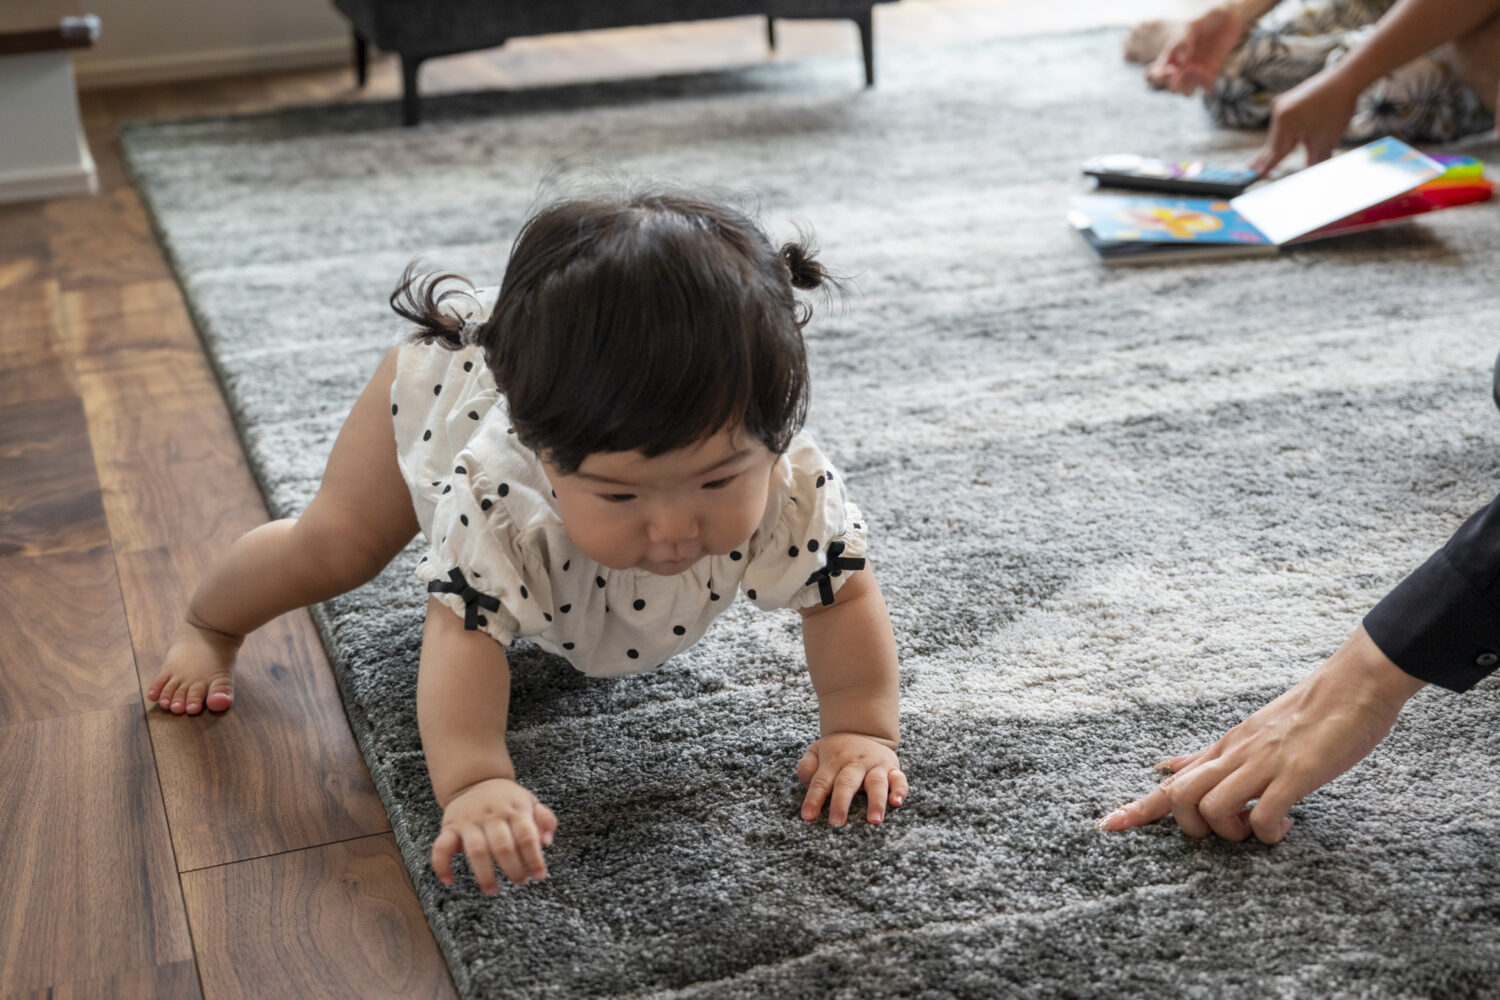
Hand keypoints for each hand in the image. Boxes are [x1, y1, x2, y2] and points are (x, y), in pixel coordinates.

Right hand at [431, 777, 557, 892]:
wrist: (475, 779)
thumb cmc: (508, 799)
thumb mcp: (531, 802)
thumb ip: (545, 819)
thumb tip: (547, 841)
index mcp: (515, 809)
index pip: (526, 836)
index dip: (534, 858)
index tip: (540, 875)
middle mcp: (492, 815)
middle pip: (503, 846)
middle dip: (513, 869)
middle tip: (520, 882)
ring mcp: (469, 821)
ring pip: (476, 850)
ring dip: (484, 874)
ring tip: (492, 890)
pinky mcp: (449, 827)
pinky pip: (441, 846)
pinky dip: (441, 865)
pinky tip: (449, 880)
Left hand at [797, 732, 907, 825]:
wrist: (863, 729)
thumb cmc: (837, 750)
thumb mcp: (816, 751)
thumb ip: (806, 767)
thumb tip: (807, 782)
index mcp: (834, 761)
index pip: (821, 781)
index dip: (814, 798)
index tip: (808, 817)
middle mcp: (855, 763)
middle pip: (847, 782)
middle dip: (841, 803)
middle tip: (836, 823)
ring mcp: (875, 766)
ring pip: (876, 783)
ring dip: (876, 801)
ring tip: (874, 820)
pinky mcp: (893, 769)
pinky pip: (899, 779)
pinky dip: (900, 790)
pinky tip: (897, 802)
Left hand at [1098, 626, 1425, 842]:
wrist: (1355, 682)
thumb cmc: (1310, 710)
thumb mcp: (1247, 732)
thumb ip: (1208, 755)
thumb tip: (1166, 767)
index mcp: (1224, 747)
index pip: (1171, 781)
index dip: (1138, 807)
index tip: (1106, 825)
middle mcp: (1235, 754)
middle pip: (1179, 797)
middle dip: (1191, 828)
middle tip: (1227, 831)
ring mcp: (1263, 763)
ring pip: (1211, 807)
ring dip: (1230, 833)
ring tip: (1258, 828)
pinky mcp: (1296, 773)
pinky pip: (1263, 815)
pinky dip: (1268, 834)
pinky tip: (1286, 826)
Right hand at [1145, 7, 1245, 95]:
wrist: (1228, 16)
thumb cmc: (1205, 18)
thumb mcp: (1191, 26)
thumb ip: (1183, 41)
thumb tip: (1182, 62)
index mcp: (1170, 57)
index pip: (1154, 76)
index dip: (1156, 77)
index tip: (1167, 68)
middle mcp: (1181, 67)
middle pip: (1170, 88)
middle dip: (1172, 84)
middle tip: (1179, 72)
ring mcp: (1197, 72)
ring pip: (1187, 93)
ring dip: (1189, 85)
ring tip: (1195, 69)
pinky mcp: (1212, 73)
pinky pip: (1207, 89)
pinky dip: (1207, 86)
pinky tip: (1209, 72)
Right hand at [1251, 68, 1360, 174]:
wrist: (1346, 78)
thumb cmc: (1337, 106)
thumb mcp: (1327, 137)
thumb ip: (1316, 158)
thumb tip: (1309, 173)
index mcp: (1286, 121)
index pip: (1276, 151)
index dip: (1267, 166)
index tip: (1255, 176)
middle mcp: (1279, 111)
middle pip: (1275, 142)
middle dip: (1271, 157)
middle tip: (1252, 170)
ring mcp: (1282, 104)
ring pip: (1280, 133)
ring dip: (1283, 146)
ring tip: (1269, 158)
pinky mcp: (1287, 101)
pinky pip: (1285, 123)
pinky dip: (1289, 134)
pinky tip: (1290, 141)